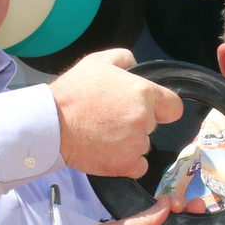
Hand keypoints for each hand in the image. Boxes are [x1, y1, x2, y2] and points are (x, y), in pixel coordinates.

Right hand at [49, 49, 183, 177]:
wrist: (50, 123)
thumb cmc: (72, 92)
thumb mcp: (97, 61)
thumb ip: (123, 58)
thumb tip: (134, 63)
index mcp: (143, 92)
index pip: (173, 106)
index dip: (162, 108)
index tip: (151, 111)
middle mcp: (144, 118)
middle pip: (152, 125)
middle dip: (136, 123)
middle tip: (111, 119)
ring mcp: (136, 143)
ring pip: (143, 145)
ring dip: (129, 143)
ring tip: (103, 135)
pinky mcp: (125, 164)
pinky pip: (138, 166)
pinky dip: (126, 163)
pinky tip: (108, 152)